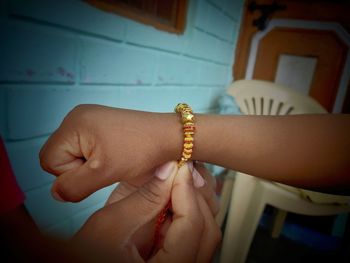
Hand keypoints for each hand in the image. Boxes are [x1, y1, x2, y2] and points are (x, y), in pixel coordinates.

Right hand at [39, 104, 179, 201]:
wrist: (169, 136)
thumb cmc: (141, 151)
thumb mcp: (103, 173)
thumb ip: (73, 186)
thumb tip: (56, 193)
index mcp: (73, 124)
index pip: (49, 160)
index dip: (70, 173)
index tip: (98, 169)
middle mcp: (76, 116)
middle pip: (58, 156)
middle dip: (79, 168)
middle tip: (106, 166)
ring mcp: (88, 118)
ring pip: (71, 153)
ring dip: (88, 163)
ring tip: (112, 160)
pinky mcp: (99, 123)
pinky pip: (84, 146)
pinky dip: (95, 156)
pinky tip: (114, 155)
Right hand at [71, 161, 220, 262]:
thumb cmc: (84, 258)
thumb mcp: (108, 227)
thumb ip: (143, 198)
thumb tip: (169, 170)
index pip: (193, 227)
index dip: (187, 192)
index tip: (180, 169)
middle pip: (207, 232)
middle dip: (194, 197)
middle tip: (181, 173)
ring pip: (204, 233)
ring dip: (192, 204)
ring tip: (176, 182)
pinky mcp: (174, 259)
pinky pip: (192, 236)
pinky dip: (184, 213)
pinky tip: (171, 197)